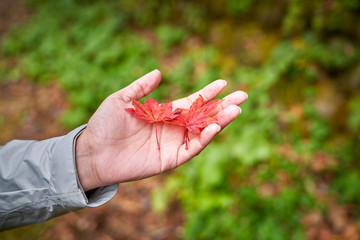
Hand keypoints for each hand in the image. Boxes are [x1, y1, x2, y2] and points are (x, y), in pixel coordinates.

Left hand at [75, 70, 247, 190]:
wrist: (93, 152)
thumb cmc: (105, 125)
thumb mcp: (121, 99)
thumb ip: (140, 87)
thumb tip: (158, 72)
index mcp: (164, 113)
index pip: (192, 102)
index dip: (208, 93)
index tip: (224, 82)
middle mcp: (172, 128)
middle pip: (203, 116)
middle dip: (223, 106)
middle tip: (243, 96)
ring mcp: (173, 144)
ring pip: (203, 132)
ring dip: (220, 121)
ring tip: (235, 109)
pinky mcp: (170, 160)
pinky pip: (192, 149)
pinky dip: (204, 139)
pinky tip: (215, 127)